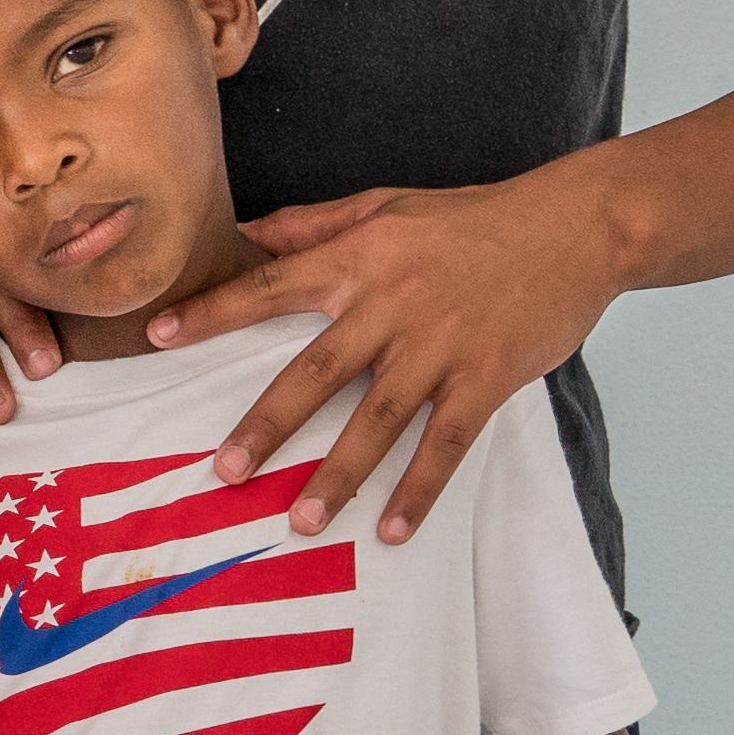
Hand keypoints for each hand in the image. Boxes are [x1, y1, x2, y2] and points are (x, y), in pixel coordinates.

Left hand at [155, 156, 625, 535]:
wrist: (575, 226)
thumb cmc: (473, 217)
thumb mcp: (387, 205)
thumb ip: (312, 223)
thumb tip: (244, 232)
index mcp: (360, 257)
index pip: (272, 285)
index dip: (213, 310)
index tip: (158, 337)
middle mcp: (393, 304)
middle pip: (316, 370)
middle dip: (268, 423)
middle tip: (226, 471)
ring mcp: (441, 345)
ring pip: (378, 419)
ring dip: (338, 474)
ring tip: (300, 521)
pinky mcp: (488, 376)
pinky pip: (446, 442)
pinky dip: (419, 488)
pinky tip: (391, 529)